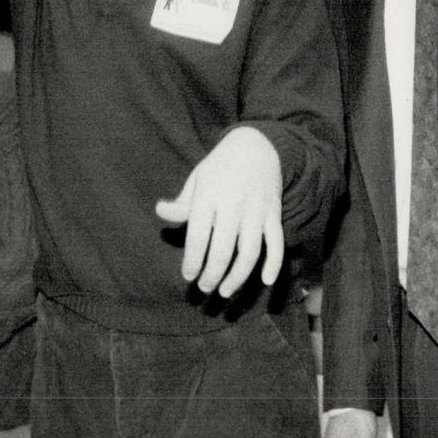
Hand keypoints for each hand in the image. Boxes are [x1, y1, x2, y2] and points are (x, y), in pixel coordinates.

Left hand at [155, 127, 283, 295]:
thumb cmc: (220, 166)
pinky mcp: (273, 213)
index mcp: (210, 194)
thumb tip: (161, 212)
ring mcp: (256, 209)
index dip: (193, 260)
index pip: (199, 235)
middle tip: (205, 289)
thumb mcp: (198, 178)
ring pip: (249, 251)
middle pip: (223, 249)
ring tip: (225, 291)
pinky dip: (274, 263)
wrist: (258, 146)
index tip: (189, 276)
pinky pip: (276, 242)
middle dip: (212, 274)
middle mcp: (234, 203)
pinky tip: (266, 281)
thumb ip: (183, 202)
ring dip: (238, 276)